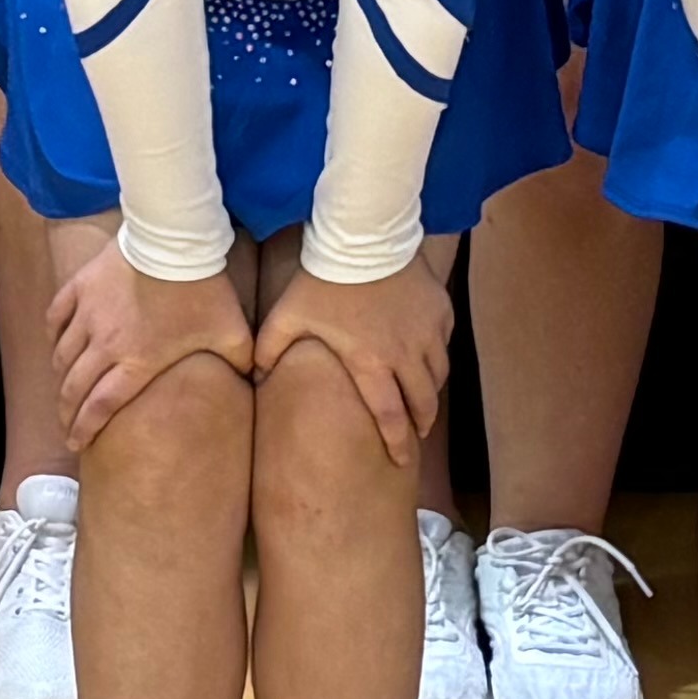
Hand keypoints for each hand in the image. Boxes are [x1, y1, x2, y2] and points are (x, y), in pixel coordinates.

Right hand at [53, 253, 256, 447]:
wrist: (175, 240)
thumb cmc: (203, 289)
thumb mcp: (230, 332)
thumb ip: (242, 362)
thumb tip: (257, 381)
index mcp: (135, 362)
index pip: (100, 406)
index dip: (84, 428)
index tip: (76, 443)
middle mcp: (104, 345)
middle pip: (73, 387)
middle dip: (66, 412)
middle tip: (65, 424)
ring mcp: (88, 315)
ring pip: (61, 355)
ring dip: (60, 377)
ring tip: (63, 389)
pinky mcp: (80, 287)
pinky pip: (56, 317)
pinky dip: (54, 335)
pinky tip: (57, 344)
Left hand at [255, 257, 457, 469]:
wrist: (363, 237)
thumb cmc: (323, 279)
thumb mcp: (287, 317)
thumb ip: (269, 351)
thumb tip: (253, 378)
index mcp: (372, 365)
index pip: (390, 416)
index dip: (398, 442)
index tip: (402, 461)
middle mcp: (407, 355)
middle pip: (423, 401)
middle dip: (421, 423)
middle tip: (417, 435)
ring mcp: (428, 331)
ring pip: (438, 374)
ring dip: (431, 392)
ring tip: (424, 400)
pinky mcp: (440, 309)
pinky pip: (444, 340)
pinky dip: (437, 354)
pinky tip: (429, 355)